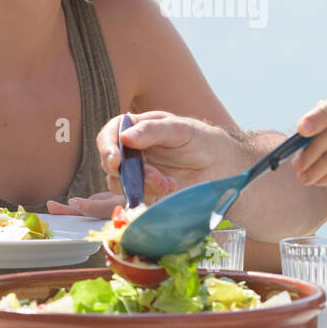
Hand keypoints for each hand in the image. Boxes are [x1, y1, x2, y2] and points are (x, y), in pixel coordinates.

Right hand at [94, 111, 238, 194]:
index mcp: (136, 129)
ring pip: (121, 184)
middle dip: (129, 173)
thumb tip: (124, 137)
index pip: (109, 135)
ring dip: (143, 186)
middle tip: (155, 177)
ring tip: (169, 184)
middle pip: (111, 164)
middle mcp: (131, 152)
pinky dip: (148, 196)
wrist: (219, 165)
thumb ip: (152, 130)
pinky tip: (166, 189)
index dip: (107, 147)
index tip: (115, 160)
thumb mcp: (179, 128)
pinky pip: (134, 199)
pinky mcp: (145, 193)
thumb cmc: (199, 139)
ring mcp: (137, 174)